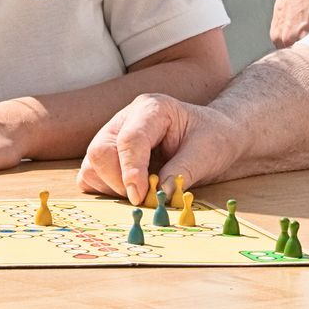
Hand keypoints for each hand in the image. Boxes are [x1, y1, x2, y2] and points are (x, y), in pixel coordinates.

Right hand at [76, 94, 231, 204]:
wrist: (217, 137)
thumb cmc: (213, 138)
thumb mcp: (206, 152)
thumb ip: (182, 171)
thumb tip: (159, 194)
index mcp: (151, 108)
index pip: (129, 139)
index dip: (131, 171)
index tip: (139, 197)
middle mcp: (126, 119)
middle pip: (101, 150)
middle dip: (118, 182)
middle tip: (144, 199)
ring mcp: (114, 137)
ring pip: (92, 164)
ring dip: (111, 188)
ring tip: (142, 195)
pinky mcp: (110, 156)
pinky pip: (91, 175)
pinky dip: (104, 190)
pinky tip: (130, 193)